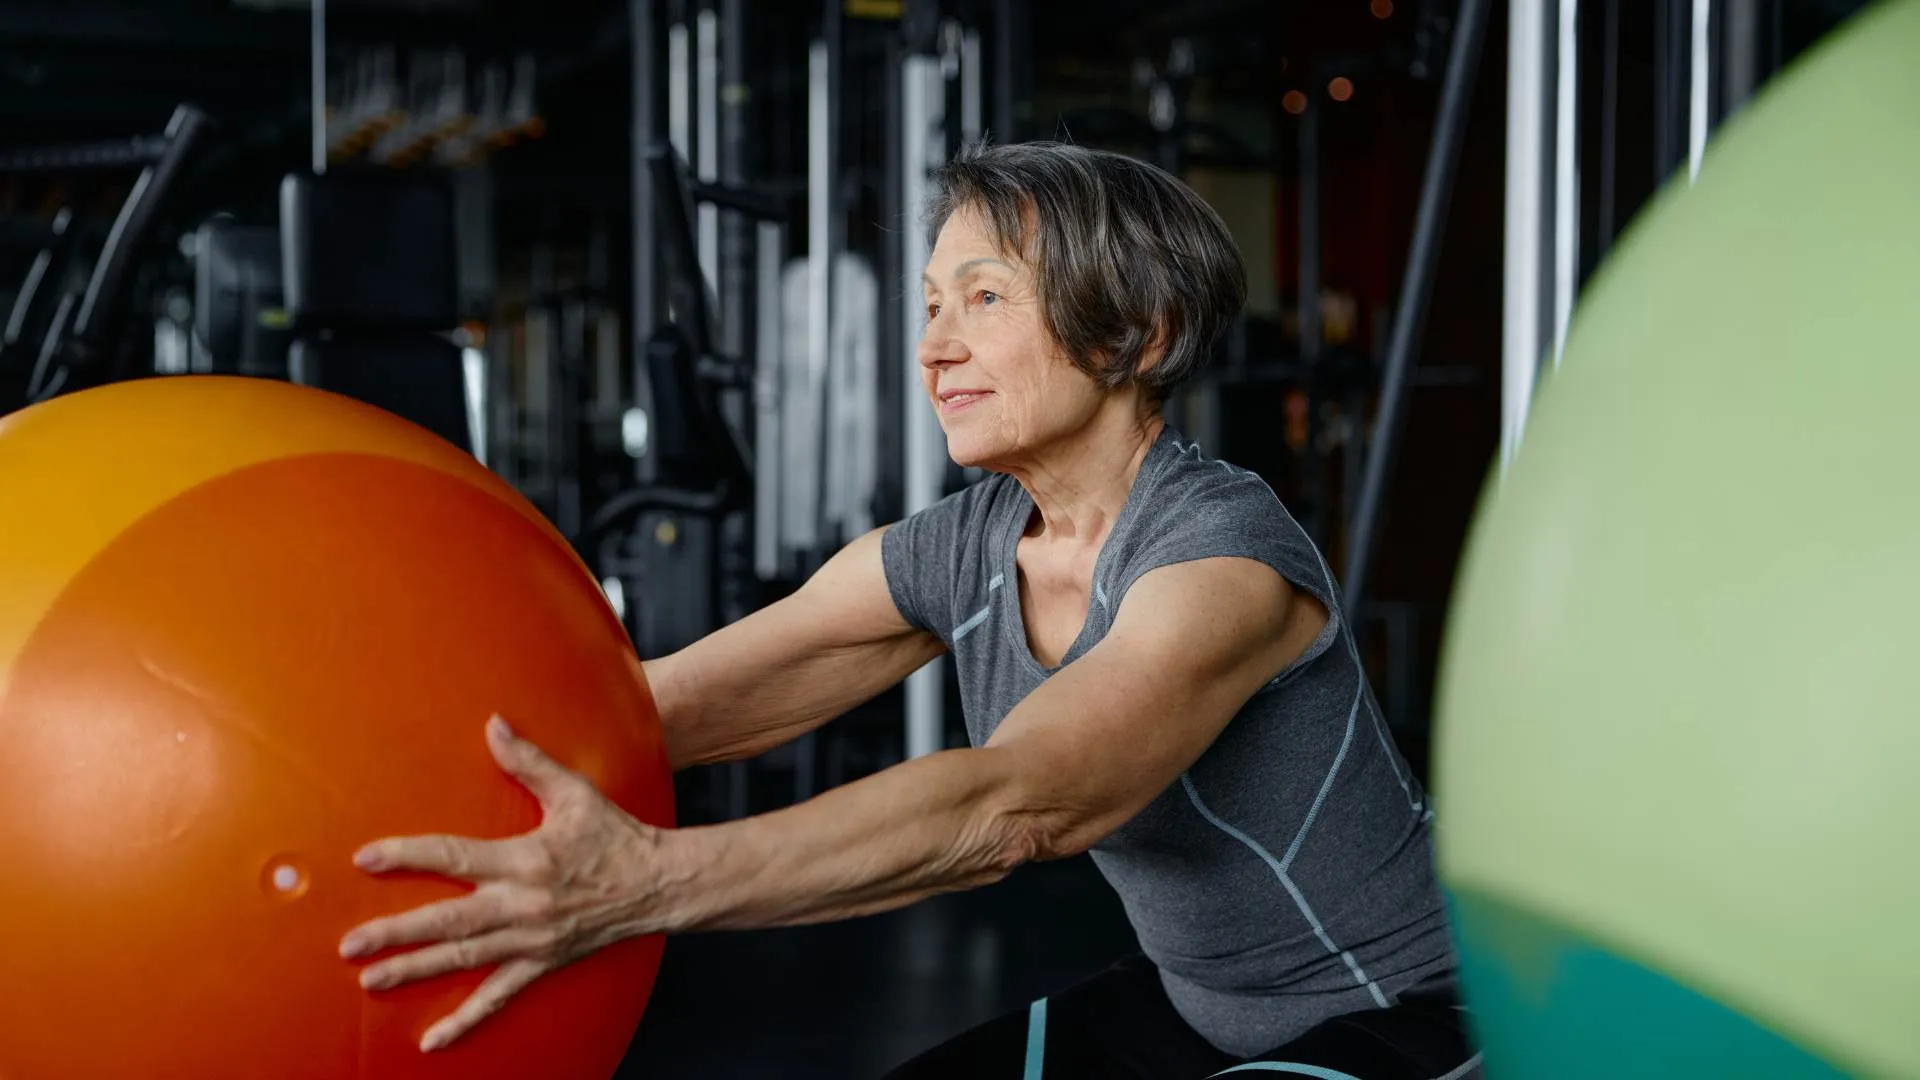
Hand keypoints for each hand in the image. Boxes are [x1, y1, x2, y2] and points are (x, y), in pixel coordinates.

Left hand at [339, 715, 666, 1051]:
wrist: (658, 884)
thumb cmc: (614, 835)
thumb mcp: (574, 792)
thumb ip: (528, 761)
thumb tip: (493, 724)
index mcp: (525, 859)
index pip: (454, 857)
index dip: (408, 856)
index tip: (365, 858)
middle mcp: (523, 904)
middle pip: (449, 920)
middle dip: (397, 933)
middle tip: (351, 944)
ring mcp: (531, 939)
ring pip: (464, 959)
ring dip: (416, 970)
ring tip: (371, 979)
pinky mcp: (542, 963)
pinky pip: (498, 996)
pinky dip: (466, 1020)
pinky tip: (433, 1039)